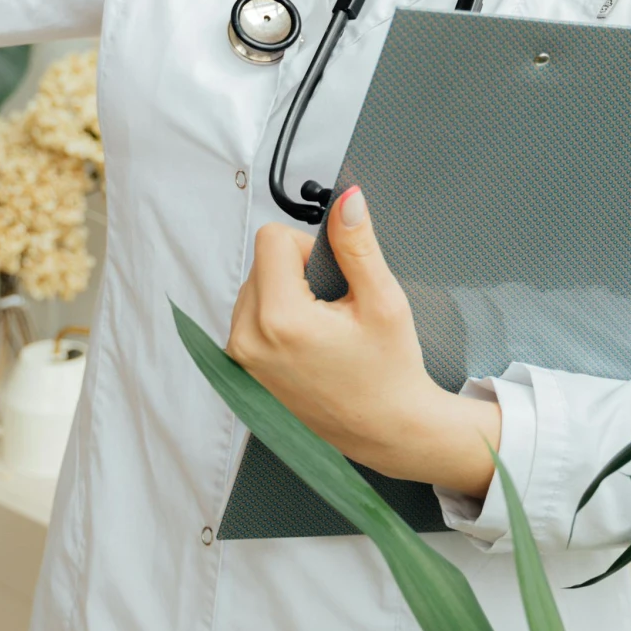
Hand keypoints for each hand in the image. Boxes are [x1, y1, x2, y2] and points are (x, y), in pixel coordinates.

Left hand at [226, 185, 500, 499]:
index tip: (334, 279)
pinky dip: (276, 317)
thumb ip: (358, 245)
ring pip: (255, 286)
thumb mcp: (383, 301)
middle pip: (261, 261)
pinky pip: (249, 316)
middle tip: (334, 307)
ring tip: (323, 328)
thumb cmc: (389, 373)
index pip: (272, 238)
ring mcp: (240, 358)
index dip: (310, 247)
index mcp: (279, 319)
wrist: (386, 430)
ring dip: (286, 294)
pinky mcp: (241, 370)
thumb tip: (346, 200)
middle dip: (298, 271)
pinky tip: (307, 343)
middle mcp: (248, 339)